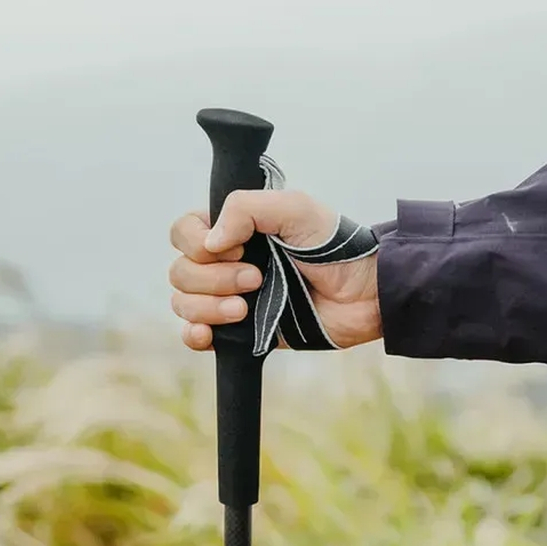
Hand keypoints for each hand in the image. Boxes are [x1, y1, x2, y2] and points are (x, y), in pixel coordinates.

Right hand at [168, 189, 380, 351]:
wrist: (365, 294)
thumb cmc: (336, 246)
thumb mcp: (294, 208)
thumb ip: (245, 209)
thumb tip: (209, 242)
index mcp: (234, 229)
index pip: (184, 232)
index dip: (196, 242)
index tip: (237, 247)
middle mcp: (227, 262)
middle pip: (180, 271)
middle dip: (212, 278)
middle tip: (257, 278)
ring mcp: (231, 298)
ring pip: (184, 304)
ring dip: (208, 307)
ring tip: (245, 308)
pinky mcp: (242, 332)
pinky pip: (197, 336)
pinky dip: (195, 335)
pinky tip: (209, 334)